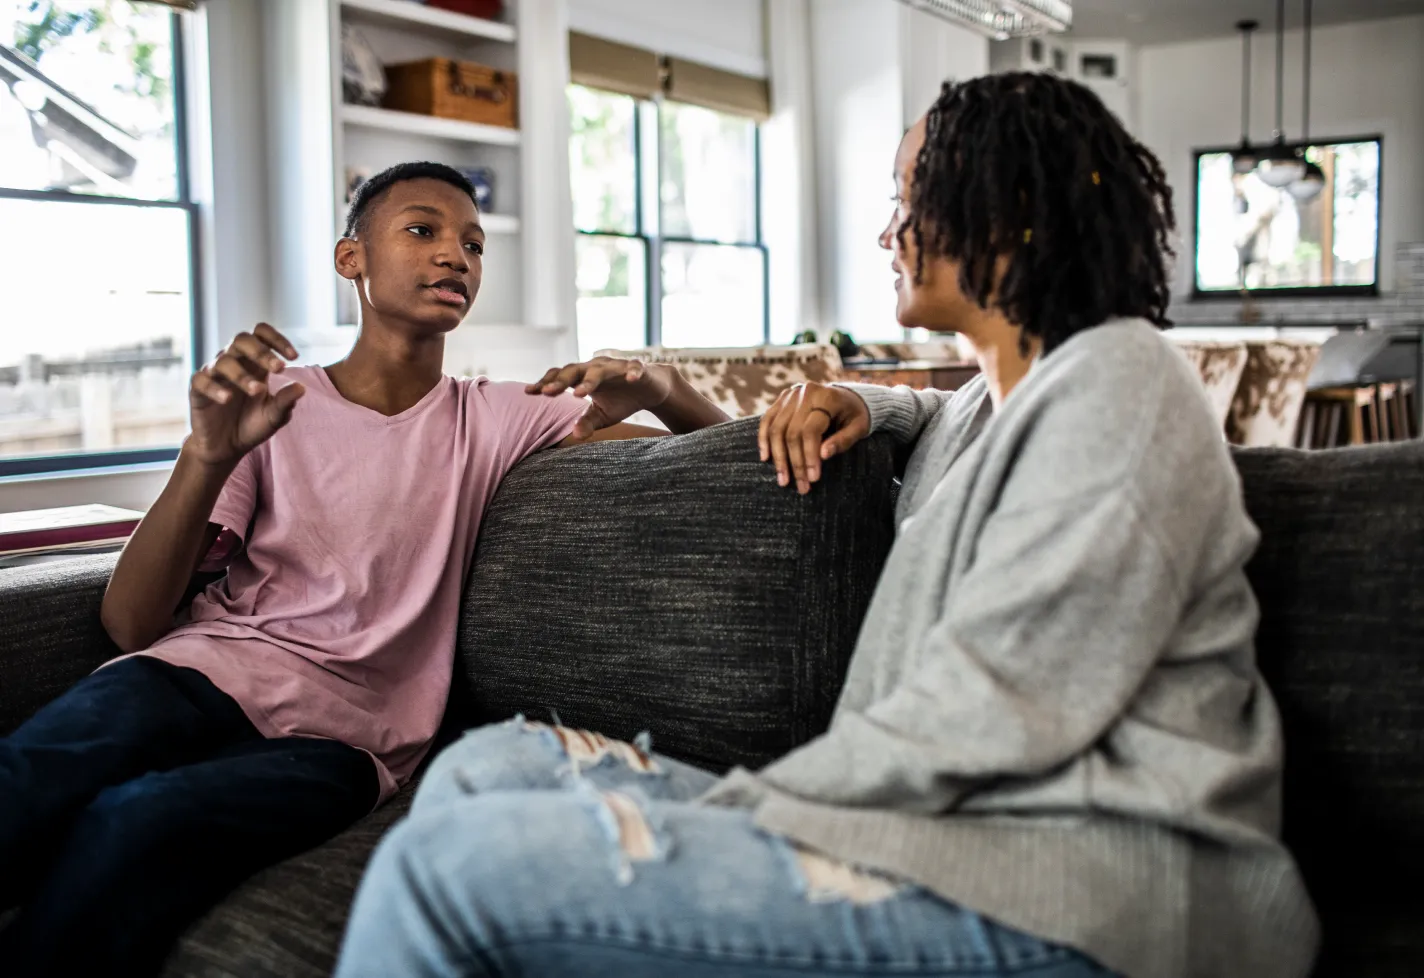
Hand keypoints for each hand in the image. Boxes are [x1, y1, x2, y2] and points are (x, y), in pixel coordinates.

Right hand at [185, 324, 303, 467]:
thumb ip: (286, 402)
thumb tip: (301, 388)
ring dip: (243, 375)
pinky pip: (202, 381)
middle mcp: (234, 363)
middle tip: (279, 369)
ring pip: (223, 361)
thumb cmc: (251, 426)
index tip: (294, 357)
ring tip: (258, 391)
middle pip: (241, 339)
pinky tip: (228, 399)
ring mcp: (214, 375)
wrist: (226, 448)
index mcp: (254, 364)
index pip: (261, 335)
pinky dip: (215, 388)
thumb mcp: (274, 416)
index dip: (277, 339)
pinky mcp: (197, 390)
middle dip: (261, 352)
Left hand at [526, 357, 675, 439]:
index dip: (545, 383)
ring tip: (579, 394)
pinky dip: (632, 372)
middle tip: (547, 392)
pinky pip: (634, 368)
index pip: (560, 377)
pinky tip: (631, 380)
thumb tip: (575, 436)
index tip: (529, 392)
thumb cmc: (621, 400)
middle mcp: (596, 368)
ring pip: (600, 370)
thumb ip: (586, 422)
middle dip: (560, 381)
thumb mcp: (602, 415)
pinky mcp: (638, 368)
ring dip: (590, 380)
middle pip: (575, 370)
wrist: (651, 389)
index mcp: (583, 377)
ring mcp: (617, 366)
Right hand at [759, 383, 870, 493]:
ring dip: (778, 457)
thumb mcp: (859, 427)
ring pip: (776, 429)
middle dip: (795, 463)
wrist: (846, 396)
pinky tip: (766, 458)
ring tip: (783, 480)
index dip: (809, 456)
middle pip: (791, 432)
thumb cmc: (854, 415)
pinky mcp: (781, 400)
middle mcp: (805, 393)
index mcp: (826, 397)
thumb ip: (843, 440)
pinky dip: (764, 440)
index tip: (813, 479)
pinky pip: (767, 420)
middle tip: (801, 486)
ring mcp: (790, 395)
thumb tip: (823, 455)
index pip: (810, 430)